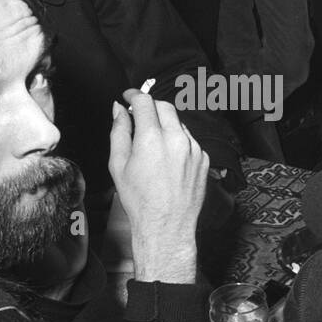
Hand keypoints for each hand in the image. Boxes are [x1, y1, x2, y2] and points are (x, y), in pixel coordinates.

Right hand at [109, 90, 207, 282]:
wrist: (166, 226)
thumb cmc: (140, 200)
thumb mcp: (118, 165)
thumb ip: (118, 132)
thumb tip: (118, 110)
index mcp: (152, 139)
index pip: (145, 102)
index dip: (134, 95)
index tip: (128, 97)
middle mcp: (177, 140)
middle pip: (165, 106)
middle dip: (150, 107)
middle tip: (139, 117)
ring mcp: (194, 149)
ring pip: (179, 123)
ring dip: (165, 125)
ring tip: (154, 146)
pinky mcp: (203, 159)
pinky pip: (190, 140)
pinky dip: (178, 142)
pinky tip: (168, 160)